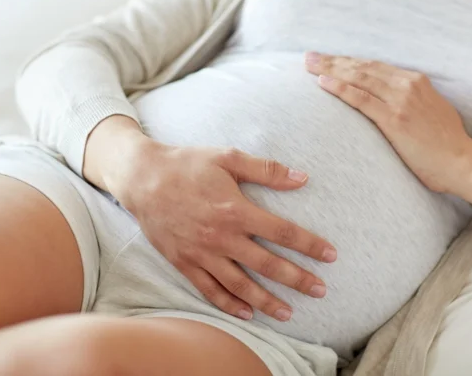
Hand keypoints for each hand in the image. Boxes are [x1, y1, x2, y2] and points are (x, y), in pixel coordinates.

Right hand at [84, 116, 337, 321]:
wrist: (141, 177)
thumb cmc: (187, 164)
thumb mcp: (228, 157)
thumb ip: (267, 170)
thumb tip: (303, 178)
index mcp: (235, 210)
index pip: (282, 232)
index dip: (309, 244)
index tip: (330, 255)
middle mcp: (221, 237)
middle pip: (267, 265)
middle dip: (297, 279)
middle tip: (320, 290)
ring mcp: (201, 253)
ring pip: (240, 284)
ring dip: (267, 301)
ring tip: (289, 312)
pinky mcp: (184, 262)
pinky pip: (209, 290)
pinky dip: (229, 304)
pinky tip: (246, 313)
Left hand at [304, 53, 471, 194]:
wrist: (462, 163)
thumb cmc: (447, 144)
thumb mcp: (431, 111)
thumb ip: (412, 101)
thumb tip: (394, 102)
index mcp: (416, 81)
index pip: (374, 66)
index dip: (349, 61)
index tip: (329, 59)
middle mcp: (407, 84)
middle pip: (362, 67)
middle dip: (333, 60)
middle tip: (309, 56)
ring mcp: (401, 100)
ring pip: (358, 78)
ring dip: (330, 69)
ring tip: (309, 65)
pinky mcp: (395, 119)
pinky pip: (361, 99)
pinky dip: (340, 89)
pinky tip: (322, 83)